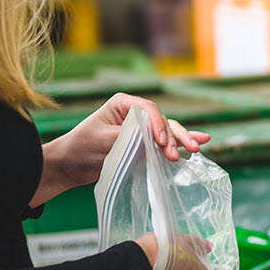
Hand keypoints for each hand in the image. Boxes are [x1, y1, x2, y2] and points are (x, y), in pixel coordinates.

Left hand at [33, 93, 211, 206]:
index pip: (148, 109)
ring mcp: (140, 128)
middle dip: (174, 136)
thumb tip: (153, 140)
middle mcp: (134, 113)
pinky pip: (165, 141)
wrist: (69, 165)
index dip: (158, 125)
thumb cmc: (81, 148)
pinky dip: (181, 142)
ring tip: (195, 150)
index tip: (160, 143)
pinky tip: (200, 142)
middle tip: (182, 151)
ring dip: (180, 141)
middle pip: (161, 121)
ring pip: (167, 131)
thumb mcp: (104, 141)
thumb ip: (129, 137)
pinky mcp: (143, 144)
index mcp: (123, 103)